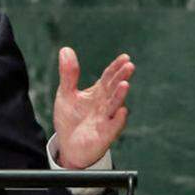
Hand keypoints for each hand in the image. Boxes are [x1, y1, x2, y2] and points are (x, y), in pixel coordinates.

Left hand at [52, 47, 133, 168]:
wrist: (68, 144)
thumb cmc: (71, 118)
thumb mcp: (66, 93)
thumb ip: (68, 74)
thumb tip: (65, 49)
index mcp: (98, 92)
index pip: (109, 77)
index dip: (116, 67)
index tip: (125, 57)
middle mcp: (105, 104)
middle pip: (114, 88)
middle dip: (121, 78)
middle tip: (129, 66)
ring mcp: (106, 119)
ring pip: (114, 105)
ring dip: (120, 96)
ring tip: (125, 85)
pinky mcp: (104, 134)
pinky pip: (113, 126)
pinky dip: (118, 119)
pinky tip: (122, 111)